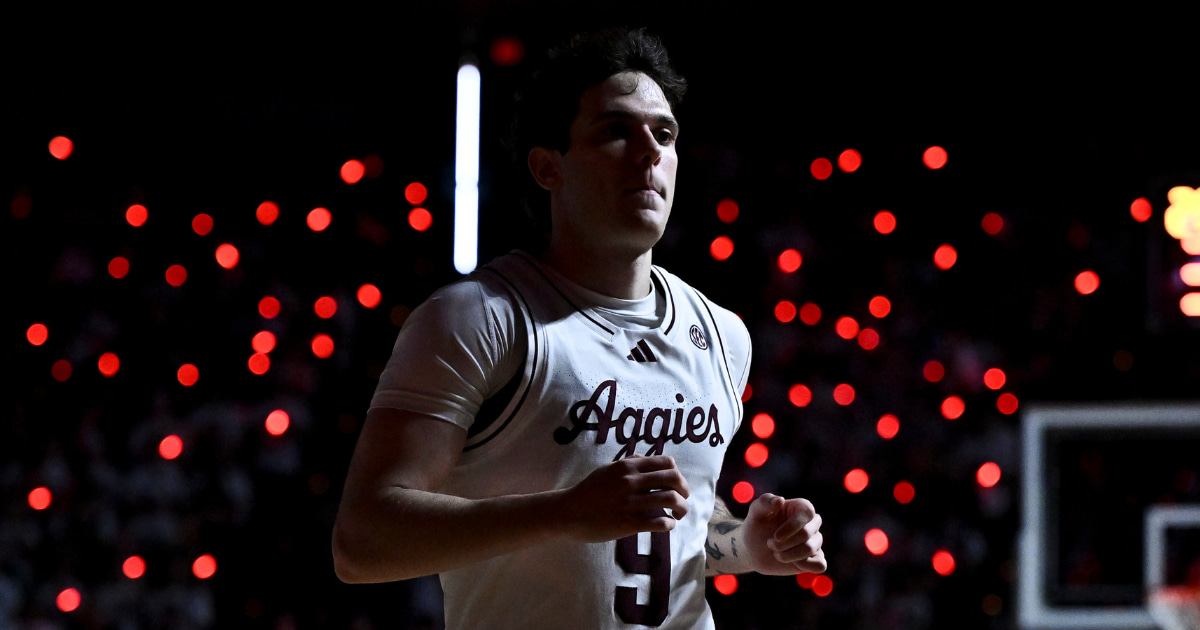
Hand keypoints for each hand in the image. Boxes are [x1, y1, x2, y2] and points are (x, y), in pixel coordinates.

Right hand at [557, 455, 690, 542]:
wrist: (568, 512)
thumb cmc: (588, 491)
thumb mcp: (607, 469)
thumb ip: (628, 463)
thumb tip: (647, 459)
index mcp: (627, 466)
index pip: (666, 463)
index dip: (677, 473)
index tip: (676, 484)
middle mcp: (632, 481)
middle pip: (674, 479)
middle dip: (684, 490)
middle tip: (683, 499)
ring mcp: (632, 502)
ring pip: (671, 500)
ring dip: (682, 508)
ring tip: (679, 514)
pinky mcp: (630, 523)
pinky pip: (660, 522)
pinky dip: (670, 524)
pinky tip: (667, 525)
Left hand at [742, 493, 825, 575]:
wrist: (753, 549)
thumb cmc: (756, 526)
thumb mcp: (755, 512)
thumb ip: (765, 502)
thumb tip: (780, 500)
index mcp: (801, 507)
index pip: (807, 513)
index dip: (792, 526)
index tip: (776, 537)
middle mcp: (812, 523)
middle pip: (807, 533)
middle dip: (784, 543)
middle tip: (769, 544)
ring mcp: (815, 541)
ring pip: (810, 549)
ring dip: (788, 555)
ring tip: (776, 553)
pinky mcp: (815, 559)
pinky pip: (820, 565)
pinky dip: (805, 565)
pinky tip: (792, 563)